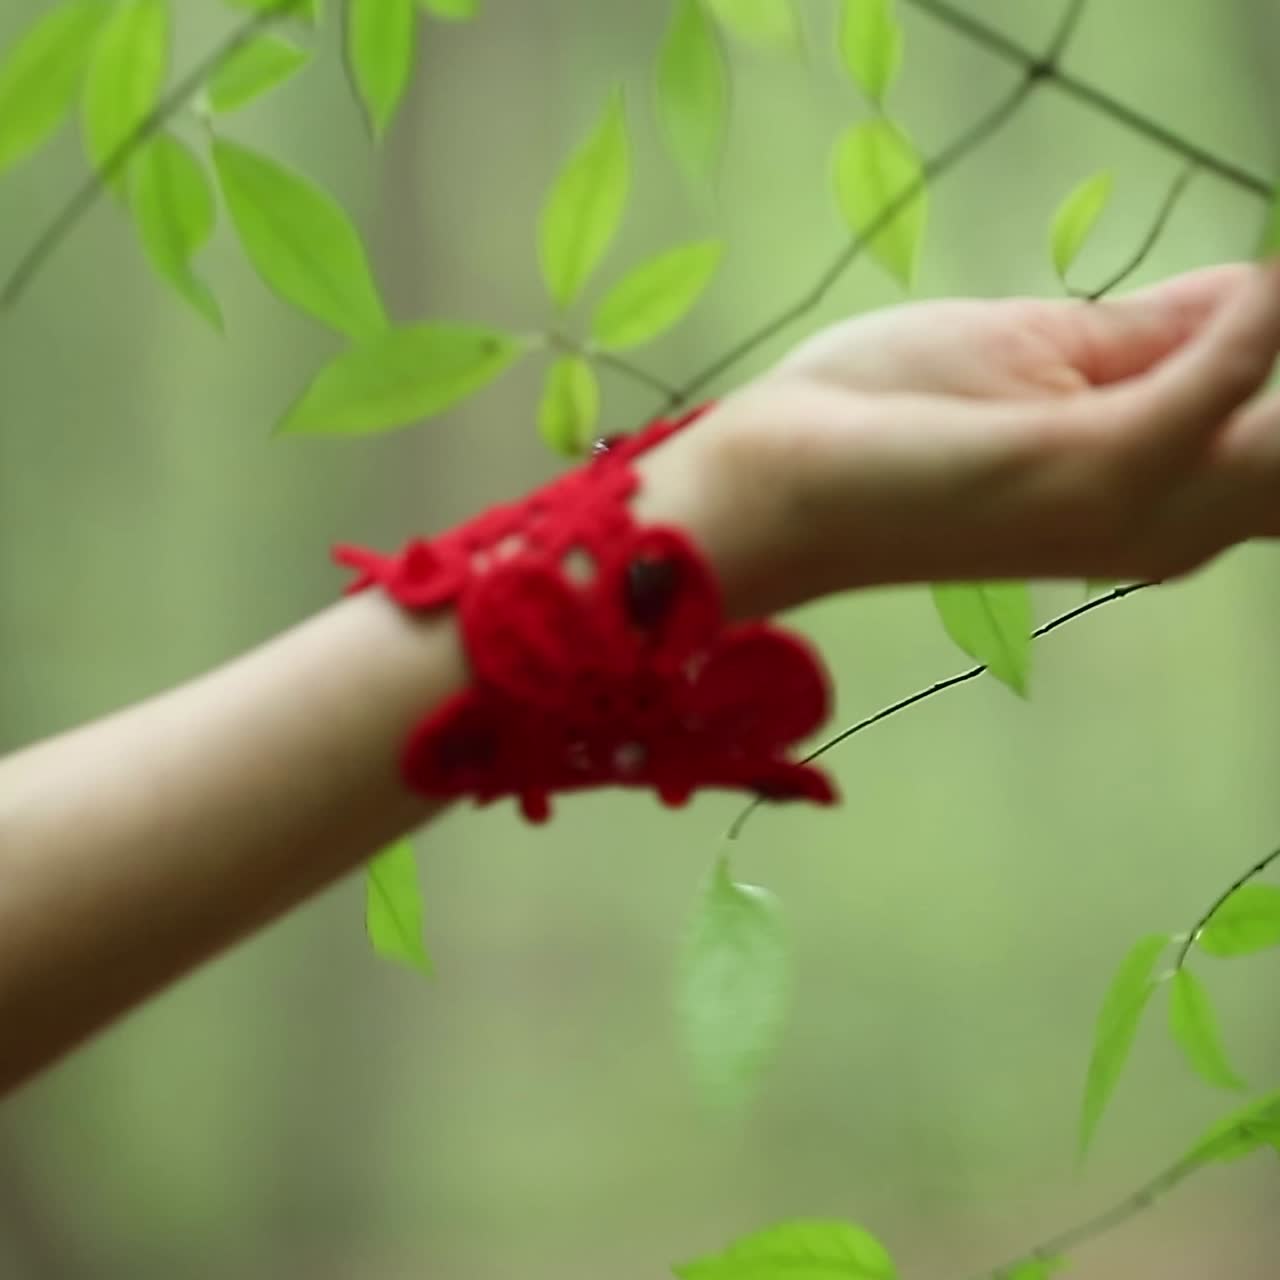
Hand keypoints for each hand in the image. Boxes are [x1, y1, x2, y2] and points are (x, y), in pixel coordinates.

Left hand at [636, 262, 1279, 614]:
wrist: (781, 480)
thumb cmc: (890, 423)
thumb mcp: (1040, 354)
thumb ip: (1156, 338)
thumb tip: (1262, 295)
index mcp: (1160, 497)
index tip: (1273, 304)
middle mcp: (1172, 520)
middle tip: (1270, 308)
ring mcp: (1140, 503)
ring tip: (1268, 298)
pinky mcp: (1096, 466)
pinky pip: (1221, 380)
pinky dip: (1257, 314)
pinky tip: (1263, 273)